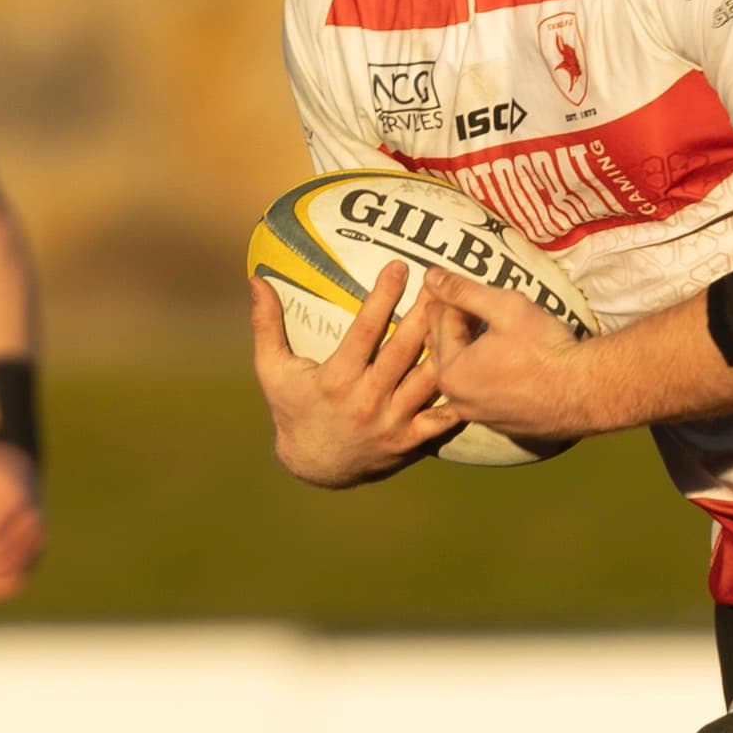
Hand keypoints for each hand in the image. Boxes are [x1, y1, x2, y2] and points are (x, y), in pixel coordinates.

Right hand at [249, 262, 458, 487]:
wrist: (314, 466)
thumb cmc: (292, 408)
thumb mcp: (271, 369)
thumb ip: (267, 324)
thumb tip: (256, 279)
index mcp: (336, 380)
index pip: (365, 332)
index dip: (382, 297)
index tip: (398, 266)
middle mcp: (366, 402)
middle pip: (404, 351)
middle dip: (425, 313)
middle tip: (442, 281)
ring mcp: (392, 423)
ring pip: (428, 380)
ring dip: (447, 347)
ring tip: (464, 314)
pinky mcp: (410, 441)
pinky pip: (442, 418)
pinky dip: (460, 396)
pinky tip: (476, 368)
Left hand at [418, 272, 601, 442]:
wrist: (585, 392)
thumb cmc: (545, 348)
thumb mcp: (504, 307)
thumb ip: (464, 291)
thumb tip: (430, 276)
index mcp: (451, 371)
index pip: (441, 321)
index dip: (453, 297)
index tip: (465, 283)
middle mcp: (457, 400)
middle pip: (447, 349)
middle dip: (456, 322)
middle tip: (473, 301)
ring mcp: (480, 417)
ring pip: (465, 373)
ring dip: (471, 348)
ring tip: (488, 328)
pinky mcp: (502, 425)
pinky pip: (484, 392)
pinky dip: (487, 373)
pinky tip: (506, 360)